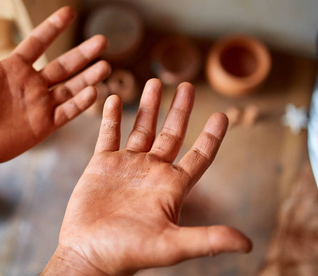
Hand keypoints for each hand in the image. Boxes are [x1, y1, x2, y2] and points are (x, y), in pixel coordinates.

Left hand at [0, 6, 108, 169]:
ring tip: (105, 66)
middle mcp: (30, 85)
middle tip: (103, 40)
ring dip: (88, 77)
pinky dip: (80, 104)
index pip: (39, 42)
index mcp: (13, 68)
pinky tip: (94, 92)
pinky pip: (66, 112)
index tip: (69, 11)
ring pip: (70, 88)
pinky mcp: (41, 125)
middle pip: (64, 66)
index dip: (53, 27)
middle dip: (83, 53)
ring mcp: (38, 105)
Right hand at [46, 79, 251, 274]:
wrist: (88, 253)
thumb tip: (247, 244)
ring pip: (140, 128)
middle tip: (188, 86)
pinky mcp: (102, 164)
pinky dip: (110, 116)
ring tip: (154, 82)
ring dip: (147, 105)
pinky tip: (113, 98)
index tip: (222, 115)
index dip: (211, 137)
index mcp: (171, 187)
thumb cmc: (128, 253)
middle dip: (180, 110)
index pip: (199, 156)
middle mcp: (151, 172)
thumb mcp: (171, 246)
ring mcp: (126, 165)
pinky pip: (108, 134)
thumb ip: (207, 240)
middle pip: (171, 134)